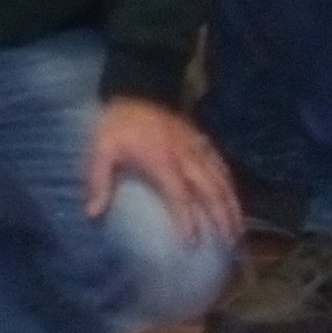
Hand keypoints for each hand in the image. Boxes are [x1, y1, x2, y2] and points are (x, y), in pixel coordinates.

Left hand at [83, 99, 241, 248]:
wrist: (136, 88)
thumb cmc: (118, 125)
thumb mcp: (102, 149)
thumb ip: (99, 180)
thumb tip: (93, 214)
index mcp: (161, 159)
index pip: (180, 194)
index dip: (187, 219)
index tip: (192, 244)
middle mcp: (185, 155)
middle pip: (211, 189)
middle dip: (223, 216)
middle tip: (230, 243)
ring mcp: (197, 146)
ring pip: (222, 178)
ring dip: (233, 204)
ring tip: (238, 230)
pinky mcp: (202, 139)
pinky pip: (221, 165)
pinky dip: (230, 185)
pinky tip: (234, 201)